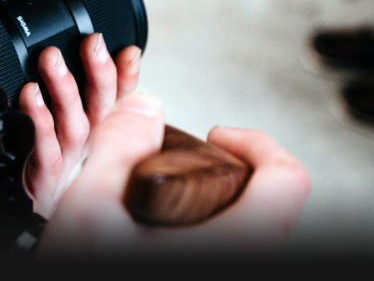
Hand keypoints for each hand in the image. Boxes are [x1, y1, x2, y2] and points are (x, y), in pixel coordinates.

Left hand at [18, 36, 140, 217]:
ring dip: (64, 88)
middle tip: (93, 43)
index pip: (120, 102)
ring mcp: (70, 163)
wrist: (42, 222)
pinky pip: (43, 147)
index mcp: (102, 136)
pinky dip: (39, 119)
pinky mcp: (46, 178)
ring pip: (73, 123)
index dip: (126, 77)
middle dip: (101, 73)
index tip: (129, 52)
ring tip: (51, 58)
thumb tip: (121, 71)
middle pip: (102, 108)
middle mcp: (90, 149)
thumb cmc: (61, 181)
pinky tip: (30, 95)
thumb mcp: (84, 137)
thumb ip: (96, 102)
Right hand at [40, 93, 309, 251]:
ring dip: (209, 212)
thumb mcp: (89, 207)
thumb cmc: (86, 280)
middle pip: (271, 205)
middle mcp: (246, 265)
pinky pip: (231, 252)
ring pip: (251, 234)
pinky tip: (152, 236)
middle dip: (218, 177)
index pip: (287, 180)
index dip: (252, 143)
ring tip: (159, 210)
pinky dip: (201, 236)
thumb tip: (142, 110)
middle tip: (178, 174)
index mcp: (232, 247)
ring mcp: (235, 278)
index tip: (213, 137)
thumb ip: (118, 143)